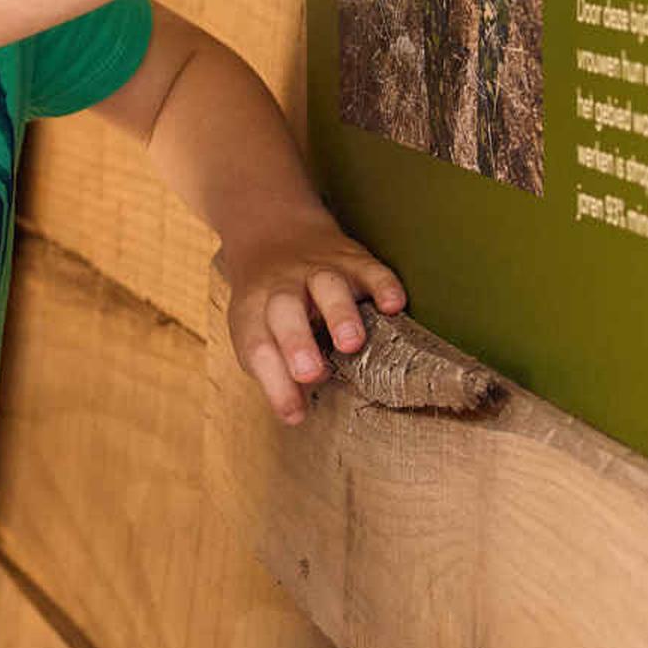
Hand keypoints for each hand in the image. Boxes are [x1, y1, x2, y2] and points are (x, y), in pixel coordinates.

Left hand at [217, 221, 406, 423]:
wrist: (273, 232)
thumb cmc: (268, 301)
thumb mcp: (256, 329)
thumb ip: (274, 369)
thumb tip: (295, 414)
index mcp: (254, 311)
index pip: (257, 347)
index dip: (273, 383)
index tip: (293, 415)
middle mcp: (283, 287)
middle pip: (285, 310)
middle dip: (296, 342)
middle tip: (309, 373)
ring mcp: (318, 270)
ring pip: (327, 286)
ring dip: (339, 313)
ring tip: (351, 343)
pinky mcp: (352, 258)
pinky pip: (370, 268)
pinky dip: (383, 285)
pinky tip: (393, 305)